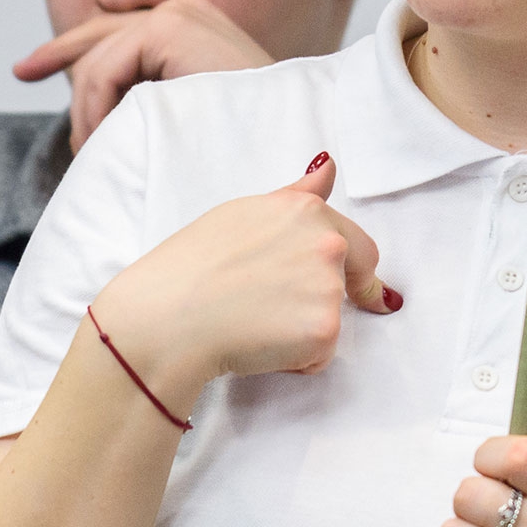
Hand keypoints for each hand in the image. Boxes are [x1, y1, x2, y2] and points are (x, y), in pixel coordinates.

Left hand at [14, 0, 274, 148]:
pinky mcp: (173, 27)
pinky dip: (94, 106)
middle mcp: (191, 10)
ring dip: (86, 111)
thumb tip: (93, 108)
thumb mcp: (181, 121)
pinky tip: (99, 139)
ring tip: (90, 152)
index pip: (121, 31)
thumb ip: (145, 99)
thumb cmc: (237, 155)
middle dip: (62, 56)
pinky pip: (106, 66)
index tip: (27, 68)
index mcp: (198, 28)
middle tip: (24, 71)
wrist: (280, 159)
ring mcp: (184, 13)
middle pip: (103, 35)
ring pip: (100, 58)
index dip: (70, 47)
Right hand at [91, 154, 399, 402]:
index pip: (357, 245)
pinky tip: (256, 345)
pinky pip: (319, 355)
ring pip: (330, 320)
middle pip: (351, 282)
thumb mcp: (243, 214)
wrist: (166, 317)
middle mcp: (327, 244)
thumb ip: (296, 197)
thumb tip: (328, 167)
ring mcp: (328, 288)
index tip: (359, 290)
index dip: (354, 271)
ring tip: (252, 322)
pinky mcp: (324, 332)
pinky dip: (295, 360)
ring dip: (302, 329)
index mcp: (307, 211)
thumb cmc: (192, 265)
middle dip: (327, 299)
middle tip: (277, 312)